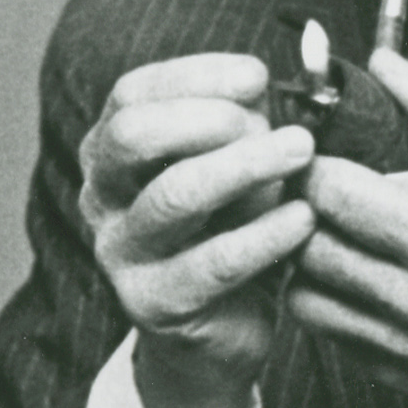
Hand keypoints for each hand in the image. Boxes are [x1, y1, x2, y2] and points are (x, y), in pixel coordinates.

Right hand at [79, 56, 316, 407]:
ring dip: (247, 166)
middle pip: (133, 136)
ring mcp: (122, 252)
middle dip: (208, 118)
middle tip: (276, 124)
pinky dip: (266, 233)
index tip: (259, 74)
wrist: (221, 333)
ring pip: (176, 196)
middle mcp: (103, 196)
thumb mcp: (237, 169)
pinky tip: (305, 218)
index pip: (133, 94)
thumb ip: (244, 125)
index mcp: (113, 152)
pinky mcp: (155, 303)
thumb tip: (262, 84)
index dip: (195, 75)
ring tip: (303, 152)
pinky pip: (215, 261)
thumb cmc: (234, 232)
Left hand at [286, 49, 407, 402]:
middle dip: (302, 206)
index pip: (330, 194)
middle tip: (319, 184)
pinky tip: (359, 271)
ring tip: (335, 228)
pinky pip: (330, 333)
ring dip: (306, 256)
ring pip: (303, 295)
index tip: (320, 149)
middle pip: (305, 245)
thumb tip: (382, 63)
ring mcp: (407, 346)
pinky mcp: (402, 374)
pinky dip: (330, 299)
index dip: (312, 161)